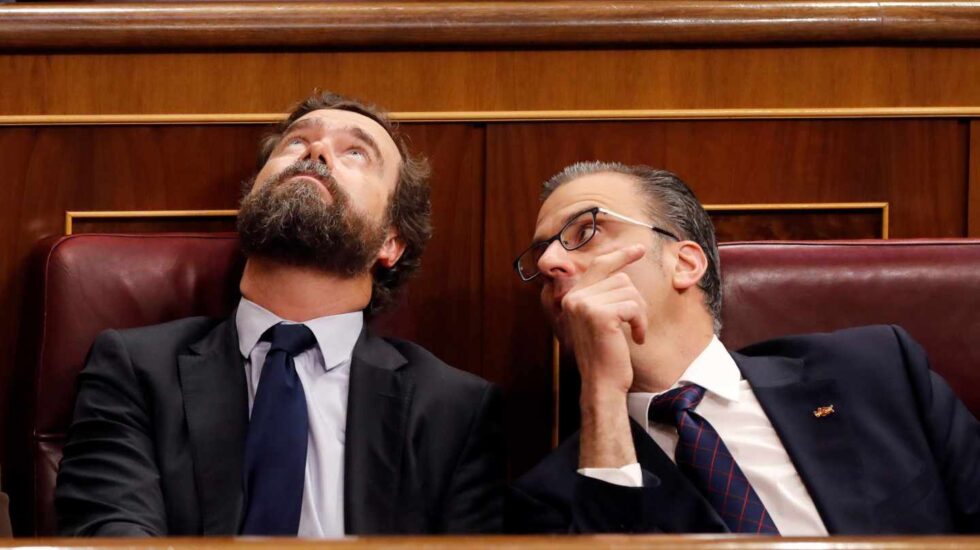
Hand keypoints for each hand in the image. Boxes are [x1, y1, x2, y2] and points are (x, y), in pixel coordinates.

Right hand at [560, 244, 647, 397]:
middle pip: (621, 279)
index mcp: (572, 297)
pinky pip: (633, 306)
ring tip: (634, 332)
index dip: (620, 256)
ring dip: (639, 313)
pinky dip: (640, 322)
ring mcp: (585, 305)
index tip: (638, 250)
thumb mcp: (599, 320)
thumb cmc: (605, 354)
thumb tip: (622, 271)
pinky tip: (636, 338)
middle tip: (636, 323)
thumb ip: (602, 296)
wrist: (601, 383)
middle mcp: (574, 297)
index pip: (599, 266)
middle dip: (636, 301)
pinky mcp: (600, 315)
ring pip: (629, 291)